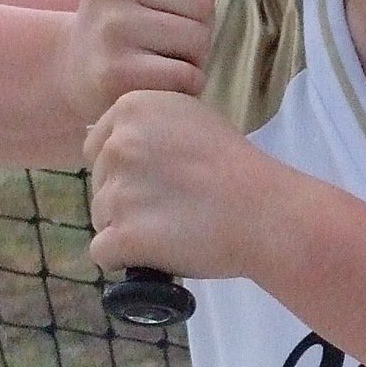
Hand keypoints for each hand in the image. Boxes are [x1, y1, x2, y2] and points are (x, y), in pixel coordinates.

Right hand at [61, 0, 255, 124]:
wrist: (76, 67)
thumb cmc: (131, 12)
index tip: (164, 0)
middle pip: (203, 1)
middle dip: (196, 24)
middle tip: (162, 35)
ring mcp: (111, 26)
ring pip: (199, 38)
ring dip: (191, 56)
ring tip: (157, 56)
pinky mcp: (116, 72)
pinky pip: (187, 76)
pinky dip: (184, 85)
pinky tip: (154, 80)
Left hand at [85, 89, 265, 278]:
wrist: (266, 211)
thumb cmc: (240, 168)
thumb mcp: (196, 121)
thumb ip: (153, 127)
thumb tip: (124, 149)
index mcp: (134, 108)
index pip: (98, 146)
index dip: (128, 169)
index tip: (163, 179)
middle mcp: (118, 144)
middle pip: (99, 183)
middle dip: (127, 199)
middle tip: (174, 205)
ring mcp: (117, 190)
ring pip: (101, 218)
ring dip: (129, 229)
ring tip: (175, 228)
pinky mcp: (122, 234)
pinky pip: (103, 252)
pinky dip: (128, 258)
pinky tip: (160, 251)